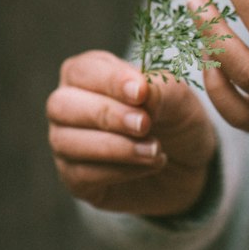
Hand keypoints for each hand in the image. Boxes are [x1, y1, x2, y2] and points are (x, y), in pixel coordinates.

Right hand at [47, 50, 217, 215]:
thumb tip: (141, 92)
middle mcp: (68, 106)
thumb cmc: (175, 119)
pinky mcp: (75, 179)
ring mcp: (66, 144)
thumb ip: (160, 89)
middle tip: (144, 124)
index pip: (83, 70)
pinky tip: (149, 165)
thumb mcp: (179, 98)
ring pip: (66, 142)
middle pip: (61, 104)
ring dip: (115, 146)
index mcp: (89, 74)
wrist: (187, 166)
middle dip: (105, 114)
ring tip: (154, 149)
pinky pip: (81, 175)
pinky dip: (119, 170)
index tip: (140, 93)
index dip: (110, 81)